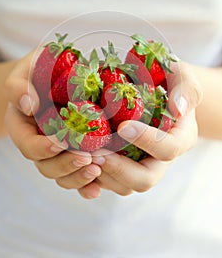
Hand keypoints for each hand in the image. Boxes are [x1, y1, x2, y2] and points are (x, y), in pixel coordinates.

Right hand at [4, 52, 101, 198]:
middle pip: (46, 166)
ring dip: (78, 177)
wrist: (52, 76)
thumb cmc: (37, 71)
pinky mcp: (75, 153)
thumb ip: (18, 87)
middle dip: (65, 165)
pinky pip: (78, 175)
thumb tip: (29, 104)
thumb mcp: (24, 72)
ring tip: (97, 169)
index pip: (28, 145)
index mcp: (23, 127)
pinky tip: (99, 188)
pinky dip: (87, 185)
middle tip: (86, 159)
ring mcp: (57, 152)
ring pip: (62, 175)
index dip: (42, 148)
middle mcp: (38, 143)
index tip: (59, 143)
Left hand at [78, 61, 202, 198]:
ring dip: (101, 175)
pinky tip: (77, 162)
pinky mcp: (123, 165)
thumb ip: (186, 89)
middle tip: (96, 154)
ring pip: (123, 185)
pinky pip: (109, 182)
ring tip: (81, 156)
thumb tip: (178, 108)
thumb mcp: (183, 77)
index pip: (168, 149)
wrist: (158, 88)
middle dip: (119, 169)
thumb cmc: (170, 80)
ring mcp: (141, 164)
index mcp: (180, 138)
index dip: (147, 141)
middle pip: (144, 179)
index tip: (123, 126)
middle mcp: (161, 158)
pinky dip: (92, 178)